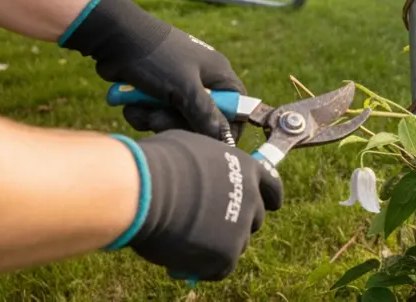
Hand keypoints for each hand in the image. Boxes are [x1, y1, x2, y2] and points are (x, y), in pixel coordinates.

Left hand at [64, 0, 245, 142]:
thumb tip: (224, 138)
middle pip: (202, 120)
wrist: (115, 38)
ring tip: (141, 108)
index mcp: (218, 75)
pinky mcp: (156, 91)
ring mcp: (178, 86)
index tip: (211, 144)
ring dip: (154, 119)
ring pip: (174, 120)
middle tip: (158, 120)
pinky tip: (131, 105)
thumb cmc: (156, 57)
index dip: (227, 127)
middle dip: (177, 123)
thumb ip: (206, 114)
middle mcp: (202, 81)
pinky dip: (141, 114)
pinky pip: (154, 115)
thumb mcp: (184, 87)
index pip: (237, 107)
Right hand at [122, 130, 282, 280]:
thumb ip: (209, 163)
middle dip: (239, 223)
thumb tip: (201, 169)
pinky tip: (181, 263)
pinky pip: (220, 268)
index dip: (270, 197)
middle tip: (213, 227)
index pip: (272, 187)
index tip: (271, 204)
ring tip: (190, 243)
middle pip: (255, 219)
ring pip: (238, 244)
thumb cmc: (158, 164)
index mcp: (246, 169)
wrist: (143, 190)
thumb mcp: (193, 148)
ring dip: (220, 246)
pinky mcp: (225, 255)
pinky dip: (203, 267)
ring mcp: (240, 227)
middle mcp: (250, 198)